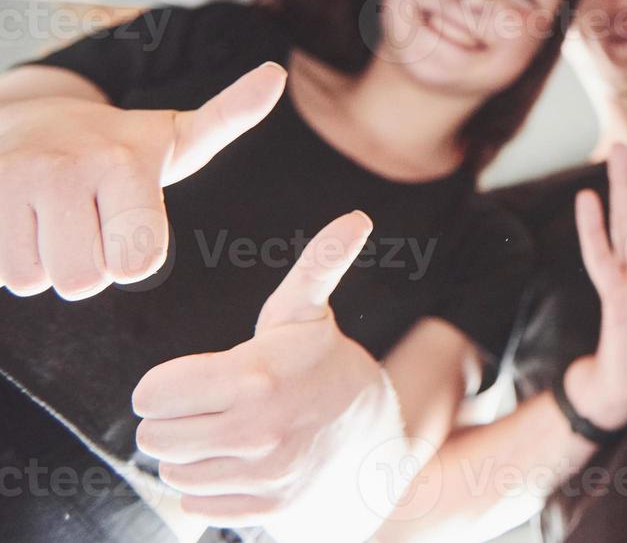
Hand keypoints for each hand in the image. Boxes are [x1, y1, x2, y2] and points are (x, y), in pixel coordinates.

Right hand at [0, 63, 285, 298]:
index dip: (134, 258)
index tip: (129, 220)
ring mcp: (10, 182)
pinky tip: (19, 222)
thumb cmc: (118, 143)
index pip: (137, 264)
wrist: (28, 118)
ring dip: (44, 264)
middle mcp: (64, 169)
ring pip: (35, 280)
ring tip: (54, 220)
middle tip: (89, 222)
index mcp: (124, 161)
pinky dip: (7, 260)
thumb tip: (276, 74)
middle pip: (84, 280)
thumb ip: (229, 116)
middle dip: (88, 265)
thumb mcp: (177, 134)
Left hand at [133, 212, 403, 540]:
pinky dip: (208, 487)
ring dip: (190, 454)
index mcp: (255, 376)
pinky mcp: (267, 509)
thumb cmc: (323, 363)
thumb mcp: (308, 313)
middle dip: (172, 419)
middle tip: (208, 405)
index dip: (164, 383)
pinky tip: (240, 463)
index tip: (194, 378)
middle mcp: (258, 430)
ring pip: (172, 472)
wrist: (375, 436)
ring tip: (227, 432)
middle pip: (153, 436)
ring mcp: (264, 475)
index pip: (150, 394)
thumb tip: (357, 217)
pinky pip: (195, 505)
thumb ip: (319, 264)